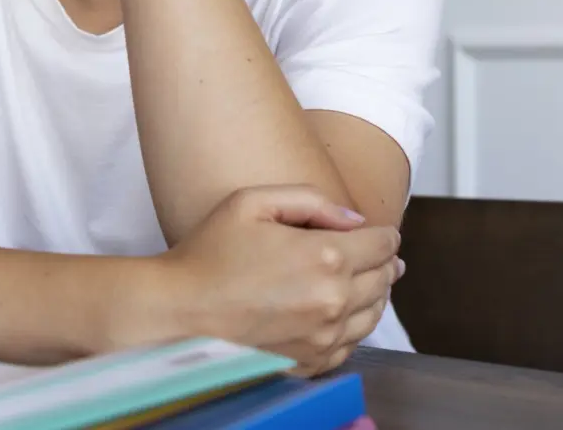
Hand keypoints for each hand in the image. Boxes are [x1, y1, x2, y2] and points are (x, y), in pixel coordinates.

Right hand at [119, 185, 402, 374]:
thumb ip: (309, 200)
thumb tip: (354, 219)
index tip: (376, 232)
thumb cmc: (208, 254)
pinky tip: (340, 314)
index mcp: (326, 257)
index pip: (383, 244)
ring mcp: (325, 336)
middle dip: (384, 262)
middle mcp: (334, 300)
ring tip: (364, 282)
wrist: (178, 314)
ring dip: (374, 295)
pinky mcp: (312, 361)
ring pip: (374, 314)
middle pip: (385, 278)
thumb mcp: (250, 203)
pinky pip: (352, 344)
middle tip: (379, 255)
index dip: (384, 234)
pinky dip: (354, 326)